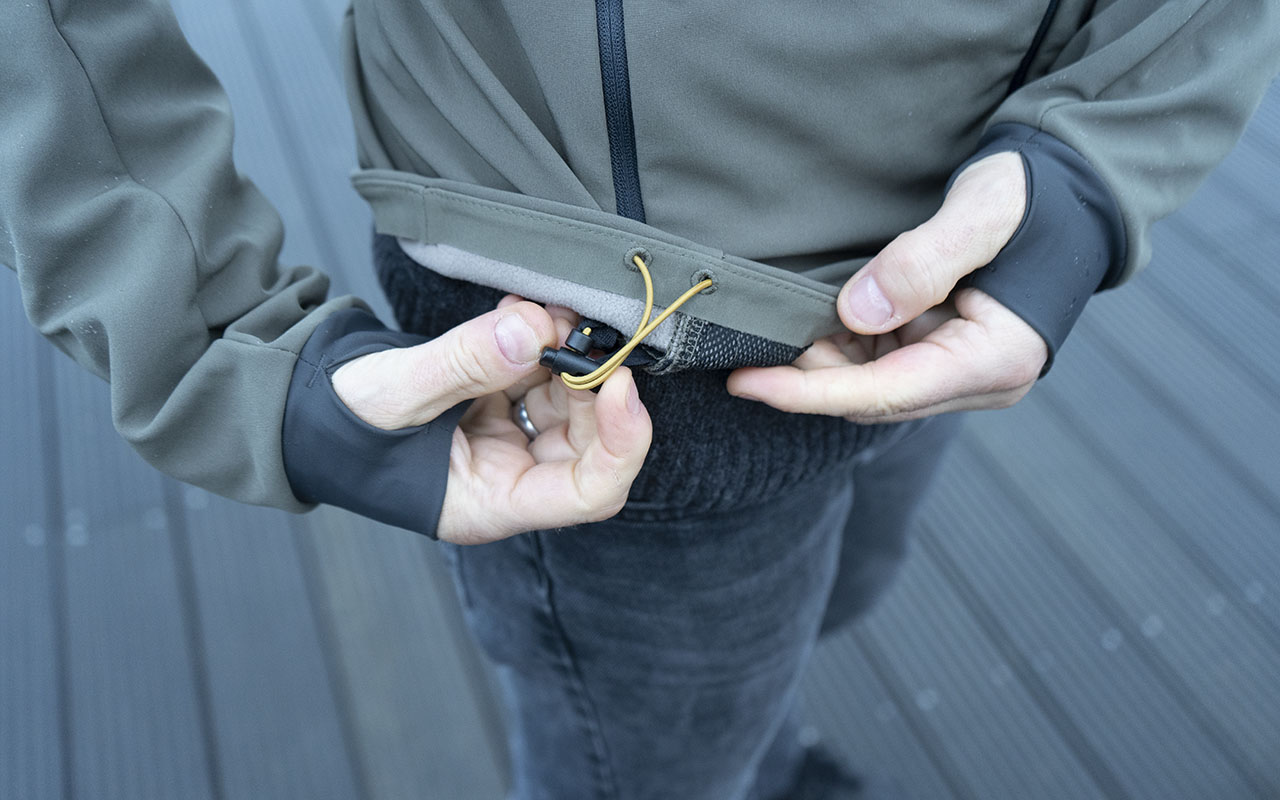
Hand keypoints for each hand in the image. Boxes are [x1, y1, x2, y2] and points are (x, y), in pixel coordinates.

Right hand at [331, 298, 651, 543]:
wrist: (302, 409)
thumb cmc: (340, 425)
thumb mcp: (395, 391)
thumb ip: (463, 363)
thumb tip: (533, 330)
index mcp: (491, 502)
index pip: (588, 493)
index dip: (621, 442)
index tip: (620, 382)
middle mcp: (509, 478)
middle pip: (590, 444)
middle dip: (590, 383)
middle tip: (573, 327)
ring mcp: (508, 443)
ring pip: (569, 404)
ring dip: (566, 354)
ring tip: (541, 310)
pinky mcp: (498, 408)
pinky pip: (539, 378)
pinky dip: (539, 342)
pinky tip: (521, 312)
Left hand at [727, 152, 1047, 422]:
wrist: (1071, 192)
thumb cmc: (1035, 196)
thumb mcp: (984, 211)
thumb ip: (926, 259)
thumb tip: (859, 310)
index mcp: (994, 360)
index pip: (885, 393)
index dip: (811, 392)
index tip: (748, 383)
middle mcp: (975, 379)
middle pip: (871, 397)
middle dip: (807, 377)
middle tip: (747, 345)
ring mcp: (957, 369)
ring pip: (869, 384)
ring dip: (821, 359)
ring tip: (776, 323)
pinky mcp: (941, 352)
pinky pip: (878, 363)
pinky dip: (840, 345)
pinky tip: (810, 319)